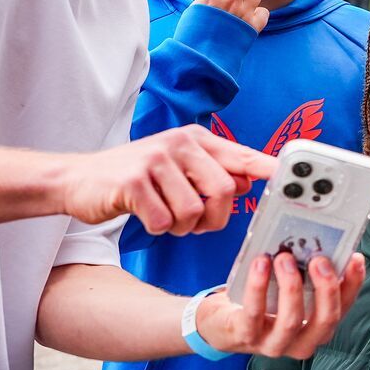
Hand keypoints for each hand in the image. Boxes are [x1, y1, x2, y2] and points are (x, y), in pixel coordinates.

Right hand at [58, 126, 272, 233]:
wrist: (78, 180)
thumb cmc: (135, 179)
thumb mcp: (177, 169)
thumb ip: (213, 173)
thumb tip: (249, 181)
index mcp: (195, 140)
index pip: (241, 154)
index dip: (268, 169)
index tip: (291, 178)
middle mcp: (179, 143)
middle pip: (223, 190)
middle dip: (215, 219)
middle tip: (197, 224)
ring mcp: (155, 160)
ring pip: (194, 210)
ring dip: (183, 227)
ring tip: (166, 218)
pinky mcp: (133, 182)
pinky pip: (165, 220)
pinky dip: (160, 229)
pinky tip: (147, 217)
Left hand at [196, 250, 367, 360]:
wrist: (222, 324)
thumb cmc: (262, 303)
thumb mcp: (288, 290)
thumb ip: (306, 275)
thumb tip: (318, 242)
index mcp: (317, 327)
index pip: (343, 308)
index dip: (353, 284)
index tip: (355, 258)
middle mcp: (301, 341)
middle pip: (325, 320)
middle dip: (326, 288)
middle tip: (319, 260)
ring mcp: (273, 343)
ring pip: (291, 320)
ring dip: (291, 286)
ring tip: (285, 258)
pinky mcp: (245, 336)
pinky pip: (254, 312)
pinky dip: (258, 286)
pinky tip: (260, 264)